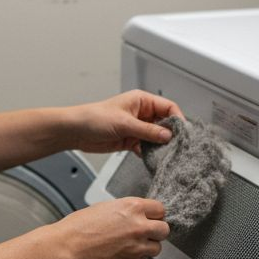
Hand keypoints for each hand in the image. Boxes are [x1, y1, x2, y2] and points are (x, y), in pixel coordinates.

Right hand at [45, 197, 169, 258]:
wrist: (66, 249)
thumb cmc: (78, 229)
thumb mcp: (105, 208)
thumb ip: (126, 211)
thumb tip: (137, 215)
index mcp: (132, 208)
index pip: (160, 209)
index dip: (155, 215)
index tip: (151, 219)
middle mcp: (139, 227)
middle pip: (164, 229)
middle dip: (155, 232)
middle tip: (144, 234)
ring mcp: (137, 248)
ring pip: (156, 248)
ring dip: (146, 247)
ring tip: (128, 246)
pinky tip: (119, 256)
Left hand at [68, 89, 184, 153]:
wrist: (76, 131)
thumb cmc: (94, 118)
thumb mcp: (124, 123)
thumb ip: (147, 130)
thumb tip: (168, 135)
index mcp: (142, 101)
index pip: (168, 107)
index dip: (177, 118)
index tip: (182, 132)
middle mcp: (142, 113)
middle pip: (165, 123)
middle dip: (171, 134)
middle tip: (177, 146)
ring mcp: (137, 127)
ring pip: (157, 136)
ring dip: (161, 145)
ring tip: (167, 154)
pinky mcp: (131, 140)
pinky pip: (147, 146)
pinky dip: (151, 152)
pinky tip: (153, 158)